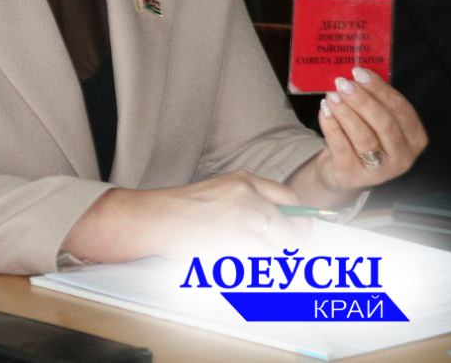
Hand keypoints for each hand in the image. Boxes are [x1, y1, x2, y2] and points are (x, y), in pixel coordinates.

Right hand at [64, 171, 307, 262]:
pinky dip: (265, 270)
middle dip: (295, 244)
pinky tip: (252, 270)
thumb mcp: (216, 193)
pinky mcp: (237, 239)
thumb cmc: (177, 211)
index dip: (298, 219)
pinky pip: (265, 260)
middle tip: (290, 257)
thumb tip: (275, 225)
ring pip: (283, 245)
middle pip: (293, 224)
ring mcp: (244, 216)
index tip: (298, 233)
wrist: (152, 218)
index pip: (289, 197)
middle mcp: (248, 194)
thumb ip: (246, 203)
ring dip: (280, 260)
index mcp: (243, 180)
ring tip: (268, 268)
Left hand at [311, 66, 427, 195]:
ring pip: (363, 136)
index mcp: (414, 139)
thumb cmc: (364, 139)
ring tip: (331, 95)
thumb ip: (374, 102)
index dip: (381, 89)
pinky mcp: (354, 175)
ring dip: (345, 112)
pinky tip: (324, 110)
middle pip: (384, 123)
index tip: (360, 72)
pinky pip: (341, 146)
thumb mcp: (376, 123)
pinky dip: (331, 126)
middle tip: (343, 83)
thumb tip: (357, 75)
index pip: (401, 110)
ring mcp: (379, 170)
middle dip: (362, 100)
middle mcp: (402, 157)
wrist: (343, 172)